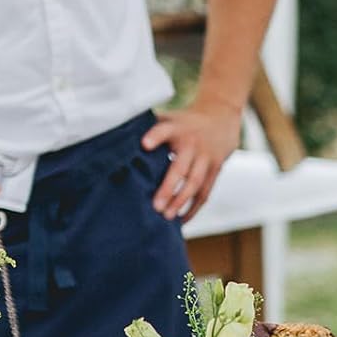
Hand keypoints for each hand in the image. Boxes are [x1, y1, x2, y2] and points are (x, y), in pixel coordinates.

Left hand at [142, 98, 241, 222]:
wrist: (221, 117)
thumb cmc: (184, 122)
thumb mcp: (168, 118)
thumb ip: (148, 128)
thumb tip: (115, 137)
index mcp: (177, 128)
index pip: (164, 131)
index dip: (155, 136)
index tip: (144, 145)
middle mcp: (192, 144)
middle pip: (181, 168)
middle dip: (168, 188)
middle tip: (156, 206)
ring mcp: (206, 158)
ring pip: (195, 183)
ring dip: (181, 201)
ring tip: (168, 216)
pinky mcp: (216, 170)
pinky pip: (205, 192)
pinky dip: (194, 207)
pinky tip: (182, 219)